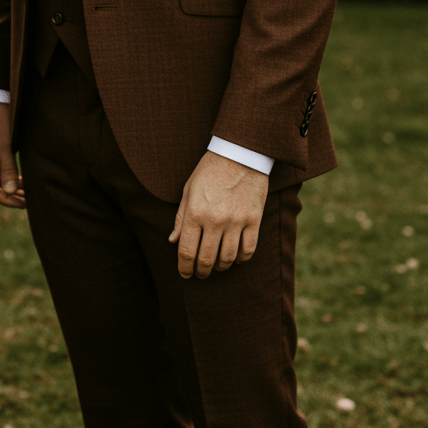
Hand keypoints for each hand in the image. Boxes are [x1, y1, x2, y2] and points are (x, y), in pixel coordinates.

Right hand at [0, 103, 25, 208]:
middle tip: (29, 202)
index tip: (23, 204)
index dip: (6, 199)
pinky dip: (9, 179)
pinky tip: (21, 182)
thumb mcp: (6, 144)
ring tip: (28, 195)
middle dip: (9, 196)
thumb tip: (10, 191)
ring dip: (10, 189)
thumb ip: (8, 168)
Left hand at [168, 151, 267, 278]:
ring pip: (228, 258)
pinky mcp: (254, 220)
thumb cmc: (209, 171)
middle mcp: (215, 219)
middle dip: (201, 271)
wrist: (239, 154)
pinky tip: (235, 257)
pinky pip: (248, 250)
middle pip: (206, 259)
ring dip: (220, 267)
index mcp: (195, 212)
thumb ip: (181, 217)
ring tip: (216, 266)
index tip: (184, 274)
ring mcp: (236, 221)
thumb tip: (172, 241)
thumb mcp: (188, 189)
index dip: (184, 267)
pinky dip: (241, 259)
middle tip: (199, 274)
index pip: (186, 250)